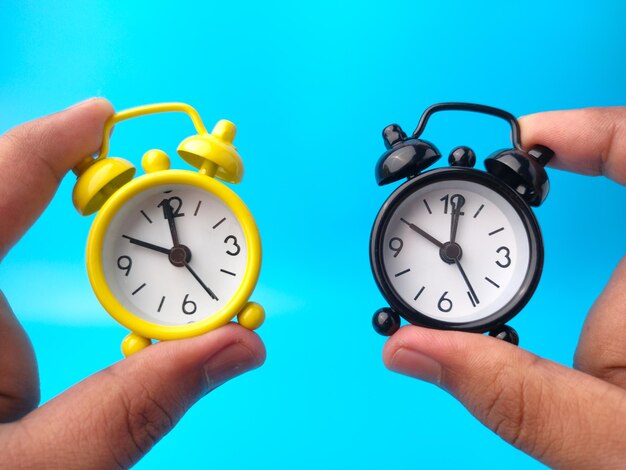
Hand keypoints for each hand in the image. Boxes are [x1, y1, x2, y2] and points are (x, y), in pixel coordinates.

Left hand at [0, 99, 264, 467]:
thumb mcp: (48, 468)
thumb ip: (137, 406)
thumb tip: (239, 347)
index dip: (45, 143)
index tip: (102, 116)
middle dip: (48, 165)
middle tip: (117, 161)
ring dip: (36, 194)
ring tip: (104, 193)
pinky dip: (24, 227)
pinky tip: (62, 234)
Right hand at [383, 107, 625, 467]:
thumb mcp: (601, 440)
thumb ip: (508, 391)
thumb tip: (408, 348)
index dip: (588, 129)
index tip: (524, 143)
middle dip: (578, 145)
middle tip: (506, 167)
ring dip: (589, 168)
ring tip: (518, 184)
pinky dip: (599, 198)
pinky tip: (548, 225)